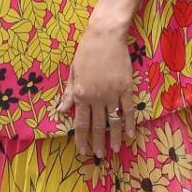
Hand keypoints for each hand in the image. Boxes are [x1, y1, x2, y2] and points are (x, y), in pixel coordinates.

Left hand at [57, 22, 135, 158]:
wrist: (105, 36)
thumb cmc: (86, 52)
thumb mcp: (73, 73)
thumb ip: (69, 93)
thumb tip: (61, 110)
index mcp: (81, 95)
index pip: (81, 123)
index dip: (82, 138)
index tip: (83, 150)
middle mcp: (96, 98)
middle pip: (97, 125)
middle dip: (97, 142)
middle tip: (98, 155)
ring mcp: (112, 94)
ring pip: (113, 121)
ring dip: (113, 137)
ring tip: (114, 149)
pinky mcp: (126, 88)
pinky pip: (128, 110)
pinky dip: (130, 123)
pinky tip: (130, 134)